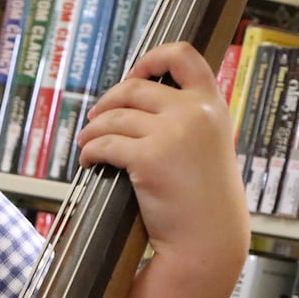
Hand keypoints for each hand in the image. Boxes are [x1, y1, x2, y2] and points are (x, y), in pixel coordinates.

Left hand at [74, 41, 247, 268]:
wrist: (208, 240)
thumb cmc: (204, 202)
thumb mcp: (208, 147)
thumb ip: (186, 121)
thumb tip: (139, 105)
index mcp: (212, 105)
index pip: (183, 56)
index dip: (151, 58)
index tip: (134, 75)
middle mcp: (194, 113)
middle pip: (135, 88)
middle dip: (107, 101)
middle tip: (94, 117)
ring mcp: (172, 134)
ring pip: (114, 117)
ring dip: (92, 129)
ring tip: (86, 143)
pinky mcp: (149, 159)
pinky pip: (105, 145)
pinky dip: (90, 151)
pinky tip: (88, 161)